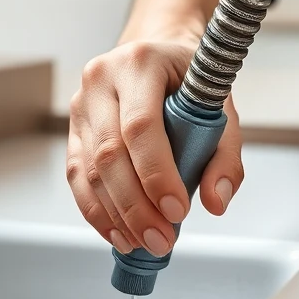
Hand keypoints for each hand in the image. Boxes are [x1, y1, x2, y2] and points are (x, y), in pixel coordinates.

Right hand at [66, 38, 243, 255]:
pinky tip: (120, 234)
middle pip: (109, 154)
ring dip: (117, 216)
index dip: (157, 174)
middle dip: (136, 206)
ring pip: (89, 170)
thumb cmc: (189, 81)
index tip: (177, 210)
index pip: (141, 126)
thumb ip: (225, 155)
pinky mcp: (73, 129)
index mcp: (140, 62)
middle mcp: (101, 79)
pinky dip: (97, 212)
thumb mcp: (220, 107)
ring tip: (145, 242)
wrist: (159, 56)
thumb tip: (215, 201)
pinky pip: (77, 177)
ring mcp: (81, 104)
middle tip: (162, 239)